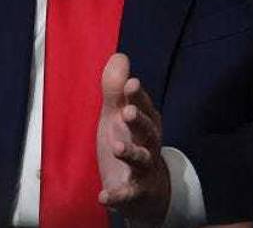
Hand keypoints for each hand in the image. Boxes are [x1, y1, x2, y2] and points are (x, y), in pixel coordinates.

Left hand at [97, 53, 170, 223]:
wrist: (146, 191)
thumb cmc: (130, 144)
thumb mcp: (117, 117)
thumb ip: (115, 89)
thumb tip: (119, 56)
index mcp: (146, 123)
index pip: (144, 106)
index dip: (137, 97)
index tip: (130, 84)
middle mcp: (149, 144)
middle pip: (148, 130)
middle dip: (139, 120)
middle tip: (127, 112)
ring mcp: (143, 169)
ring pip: (142, 159)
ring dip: (131, 152)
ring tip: (117, 146)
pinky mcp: (135, 192)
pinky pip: (128, 194)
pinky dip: (117, 195)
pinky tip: (104, 196)